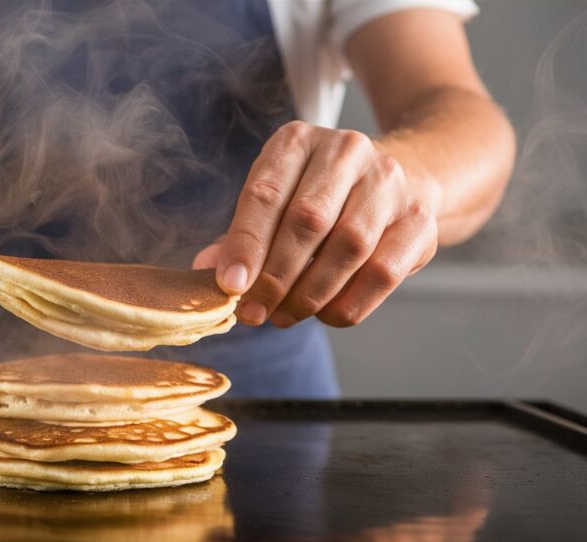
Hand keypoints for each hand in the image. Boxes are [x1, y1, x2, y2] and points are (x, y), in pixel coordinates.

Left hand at [193, 121, 438, 327]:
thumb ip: (241, 234)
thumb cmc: (319, 195)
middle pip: (307, 220)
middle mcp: (346, 150)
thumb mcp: (275, 200)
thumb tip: (205, 269)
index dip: (245, 245)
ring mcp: (389, 181)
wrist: (404, 176)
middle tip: (254, 313)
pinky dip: (349, 302)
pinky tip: (326, 314)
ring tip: (284, 316)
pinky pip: (383, 272)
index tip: (229, 286)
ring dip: (310, 294)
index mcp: (297, 140)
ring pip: (348, 247)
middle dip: (275, 277)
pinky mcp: (419, 218)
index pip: (265, 194)